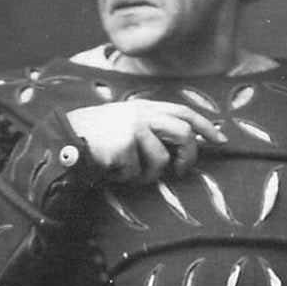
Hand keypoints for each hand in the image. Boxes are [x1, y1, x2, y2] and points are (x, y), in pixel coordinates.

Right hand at [65, 100, 222, 183]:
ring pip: (161, 159)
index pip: (183, 112)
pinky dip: (127, 178)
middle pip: (183, 133)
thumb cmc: (96, 137)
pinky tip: (112, 171)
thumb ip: (150, 127)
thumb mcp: (124, 123)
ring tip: (130, 173)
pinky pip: (138, 172)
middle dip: (188, 156)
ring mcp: (134, 128)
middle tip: (180, 171)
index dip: (204, 126)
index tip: (221, 139)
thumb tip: (181, 145)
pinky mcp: (126, 144)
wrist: (65, 140)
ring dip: (148, 175)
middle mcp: (142, 113)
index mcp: (144, 107)